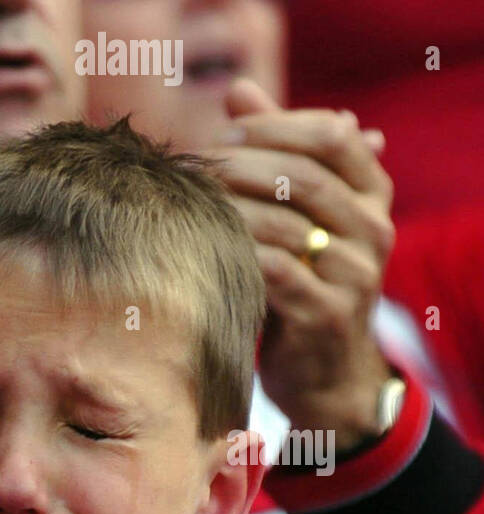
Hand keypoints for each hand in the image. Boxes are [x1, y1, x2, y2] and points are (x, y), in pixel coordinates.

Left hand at [208, 79, 395, 452]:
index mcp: (373, 195)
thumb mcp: (299, 218)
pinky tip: (199, 249)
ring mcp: (354, 274)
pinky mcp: (324, 315)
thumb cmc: (302, 284)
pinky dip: (234, 256)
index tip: (226, 133)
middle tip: (195, 166)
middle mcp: (373, 229)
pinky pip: (273, 273)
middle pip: (306, 176)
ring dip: (230, 210)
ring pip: (286, 224)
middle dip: (243, 166)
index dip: (278, 126)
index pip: (333, 136)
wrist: (326, 375)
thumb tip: (239, 91)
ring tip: (187, 205)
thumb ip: (276, 153)